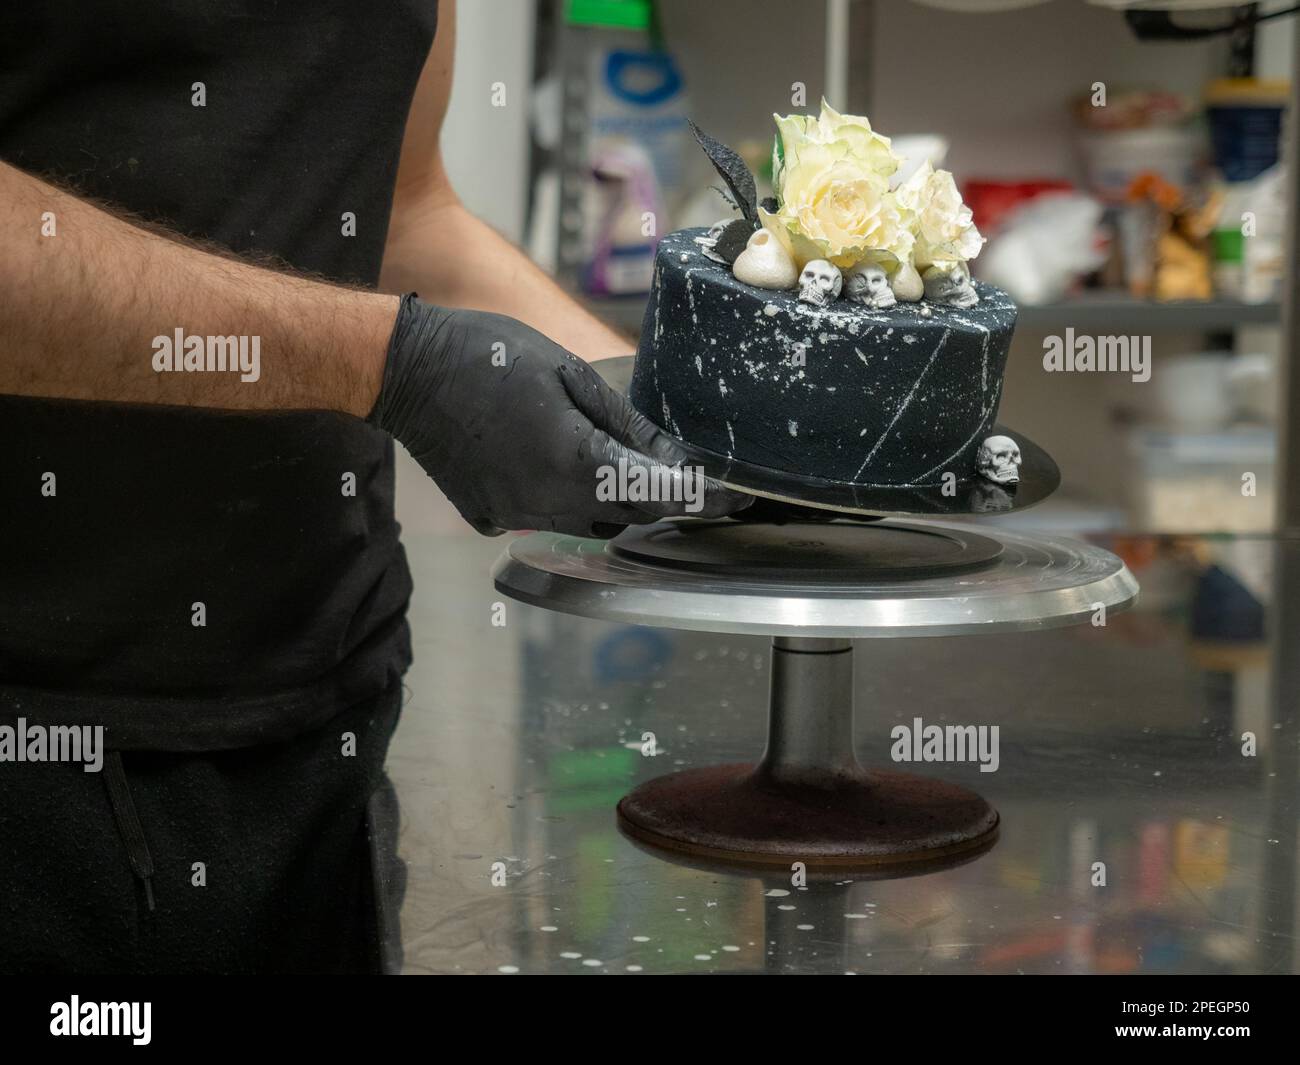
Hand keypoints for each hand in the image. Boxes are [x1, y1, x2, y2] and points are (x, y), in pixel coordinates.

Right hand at [368, 295, 751, 536]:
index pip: (661, 495)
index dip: (704, 498)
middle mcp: (549, 503)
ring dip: (614, 499)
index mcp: (576, 462)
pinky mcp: (492, 518)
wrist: (407, 370)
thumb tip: (673, 458)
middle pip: (630, 516)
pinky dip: (565, 499)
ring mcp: (517, 516)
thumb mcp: (571, 374)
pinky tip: (552, 462)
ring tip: (617, 460)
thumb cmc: (489, 356)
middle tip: (680, 471)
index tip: (735, 499)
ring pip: (590, 523)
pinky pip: (547, 518)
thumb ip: (627, 424)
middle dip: (659, 496)